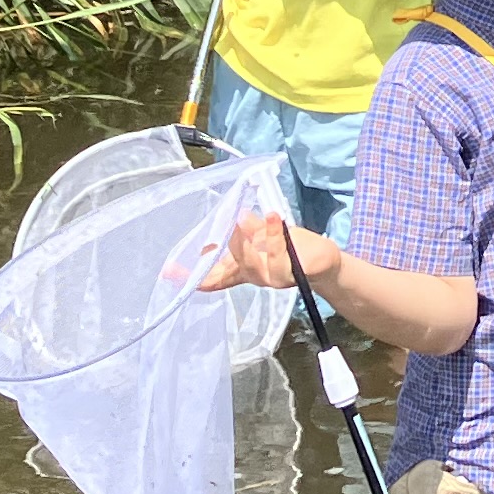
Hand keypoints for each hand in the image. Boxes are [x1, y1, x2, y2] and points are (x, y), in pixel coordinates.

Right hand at [200, 208, 339, 294]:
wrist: (323, 260)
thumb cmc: (292, 248)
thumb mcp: (265, 235)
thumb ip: (248, 229)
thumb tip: (230, 218)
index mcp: (243, 269)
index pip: (213, 276)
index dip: (192, 276)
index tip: (170, 272)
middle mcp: (254, 276)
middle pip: (229, 271)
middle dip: (217, 258)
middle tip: (212, 237)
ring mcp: (272, 277)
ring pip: (251, 266)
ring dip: (245, 243)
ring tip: (242, 219)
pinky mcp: (292, 272)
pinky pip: (280, 255)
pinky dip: (273, 234)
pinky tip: (271, 216)